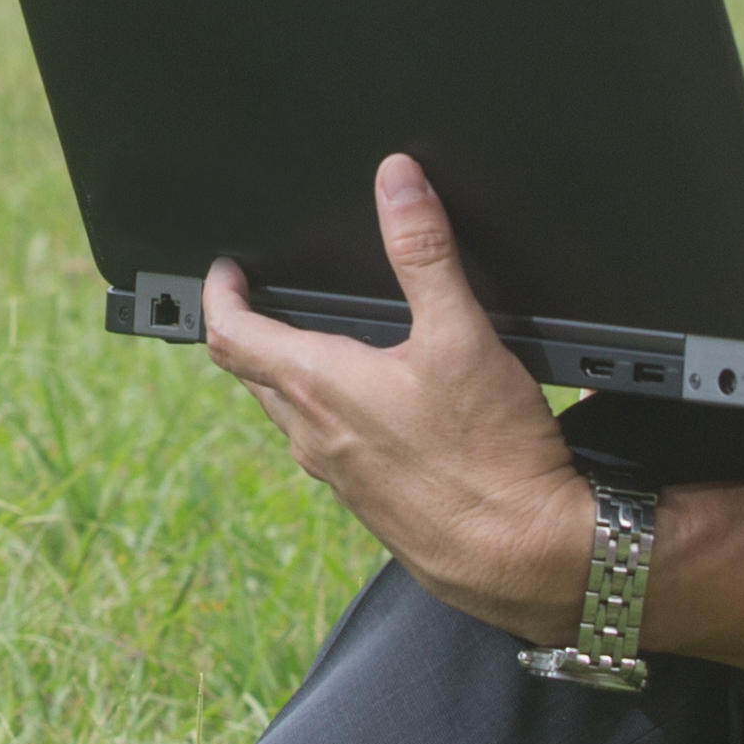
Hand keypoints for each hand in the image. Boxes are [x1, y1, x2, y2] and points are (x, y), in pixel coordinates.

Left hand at [199, 154, 594, 644]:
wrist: (524, 560)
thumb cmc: (490, 458)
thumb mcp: (462, 334)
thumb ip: (425, 252)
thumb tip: (397, 183)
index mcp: (320, 388)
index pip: (232, 335)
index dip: (219, 295)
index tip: (224, 271)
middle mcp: (315, 436)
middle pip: (253, 375)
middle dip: (250, 331)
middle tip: (258, 299)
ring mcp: (339, 477)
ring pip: (290, 414)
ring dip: (287, 375)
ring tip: (312, 343)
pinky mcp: (369, 503)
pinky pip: (327, 449)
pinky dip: (327, 414)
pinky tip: (373, 409)